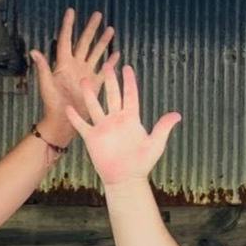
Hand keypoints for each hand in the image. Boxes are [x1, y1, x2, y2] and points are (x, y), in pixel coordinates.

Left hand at [30, 8, 116, 149]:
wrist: (63, 122)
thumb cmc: (52, 105)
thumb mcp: (46, 86)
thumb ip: (43, 68)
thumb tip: (34, 51)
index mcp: (63, 64)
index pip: (66, 40)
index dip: (68, 26)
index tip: (71, 11)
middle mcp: (75, 66)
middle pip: (84, 43)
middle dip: (91, 29)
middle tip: (98, 14)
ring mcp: (85, 74)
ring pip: (95, 53)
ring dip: (103, 42)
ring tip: (111, 30)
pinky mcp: (94, 84)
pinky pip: (104, 70)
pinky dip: (111, 62)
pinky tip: (117, 53)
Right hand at [66, 64, 180, 187]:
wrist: (126, 179)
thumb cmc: (142, 163)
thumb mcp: (155, 144)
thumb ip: (163, 128)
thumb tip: (177, 115)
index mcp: (131, 119)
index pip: (130, 95)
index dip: (129, 81)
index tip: (127, 67)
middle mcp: (116, 120)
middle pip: (112, 95)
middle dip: (109, 81)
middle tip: (106, 65)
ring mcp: (103, 128)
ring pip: (95, 106)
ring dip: (89, 94)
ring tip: (85, 80)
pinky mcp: (92, 138)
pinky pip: (81, 125)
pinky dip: (75, 117)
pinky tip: (68, 107)